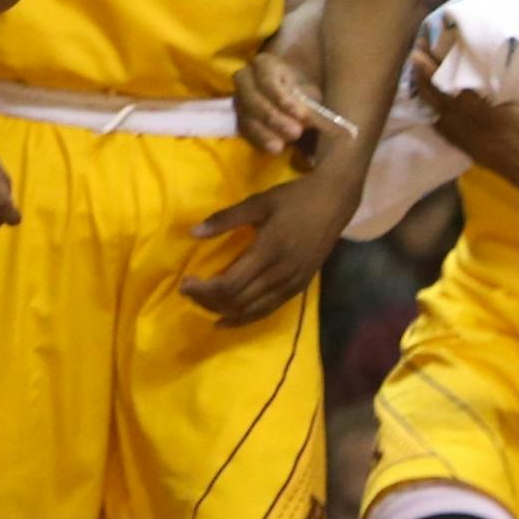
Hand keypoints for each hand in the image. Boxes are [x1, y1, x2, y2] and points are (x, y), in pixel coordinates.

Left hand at [182, 173, 353, 326]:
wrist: (333, 203)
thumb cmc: (294, 199)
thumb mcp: (258, 202)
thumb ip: (226, 218)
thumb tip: (193, 233)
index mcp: (268, 252)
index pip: (229, 284)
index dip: (203, 289)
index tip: (184, 282)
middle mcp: (281, 274)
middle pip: (237, 301)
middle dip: (208, 301)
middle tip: (188, 291)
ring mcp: (292, 283)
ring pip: (252, 310)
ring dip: (224, 310)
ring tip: (204, 303)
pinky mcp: (299, 287)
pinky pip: (268, 310)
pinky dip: (246, 318)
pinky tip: (228, 319)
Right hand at [233, 49, 324, 156]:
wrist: (299, 98)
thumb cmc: (307, 86)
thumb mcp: (311, 89)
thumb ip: (309, 99)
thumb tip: (309, 118)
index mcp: (264, 64)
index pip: (266, 78)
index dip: (280, 96)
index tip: (300, 114)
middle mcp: (246, 79)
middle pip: (251, 98)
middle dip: (273, 117)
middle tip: (296, 132)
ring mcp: (240, 99)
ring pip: (246, 116)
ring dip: (265, 132)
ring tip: (282, 145)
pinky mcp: (241, 118)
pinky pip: (245, 130)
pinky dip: (259, 140)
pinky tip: (274, 149)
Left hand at [418, 49, 518, 210]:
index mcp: (496, 118)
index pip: (457, 93)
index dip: (436, 73)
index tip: (423, 53)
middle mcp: (480, 133)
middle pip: (441, 105)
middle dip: (425, 80)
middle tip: (415, 56)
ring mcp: (478, 148)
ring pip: (443, 121)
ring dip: (429, 99)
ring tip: (419, 77)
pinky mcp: (481, 157)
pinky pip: (452, 137)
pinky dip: (440, 120)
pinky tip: (436, 110)